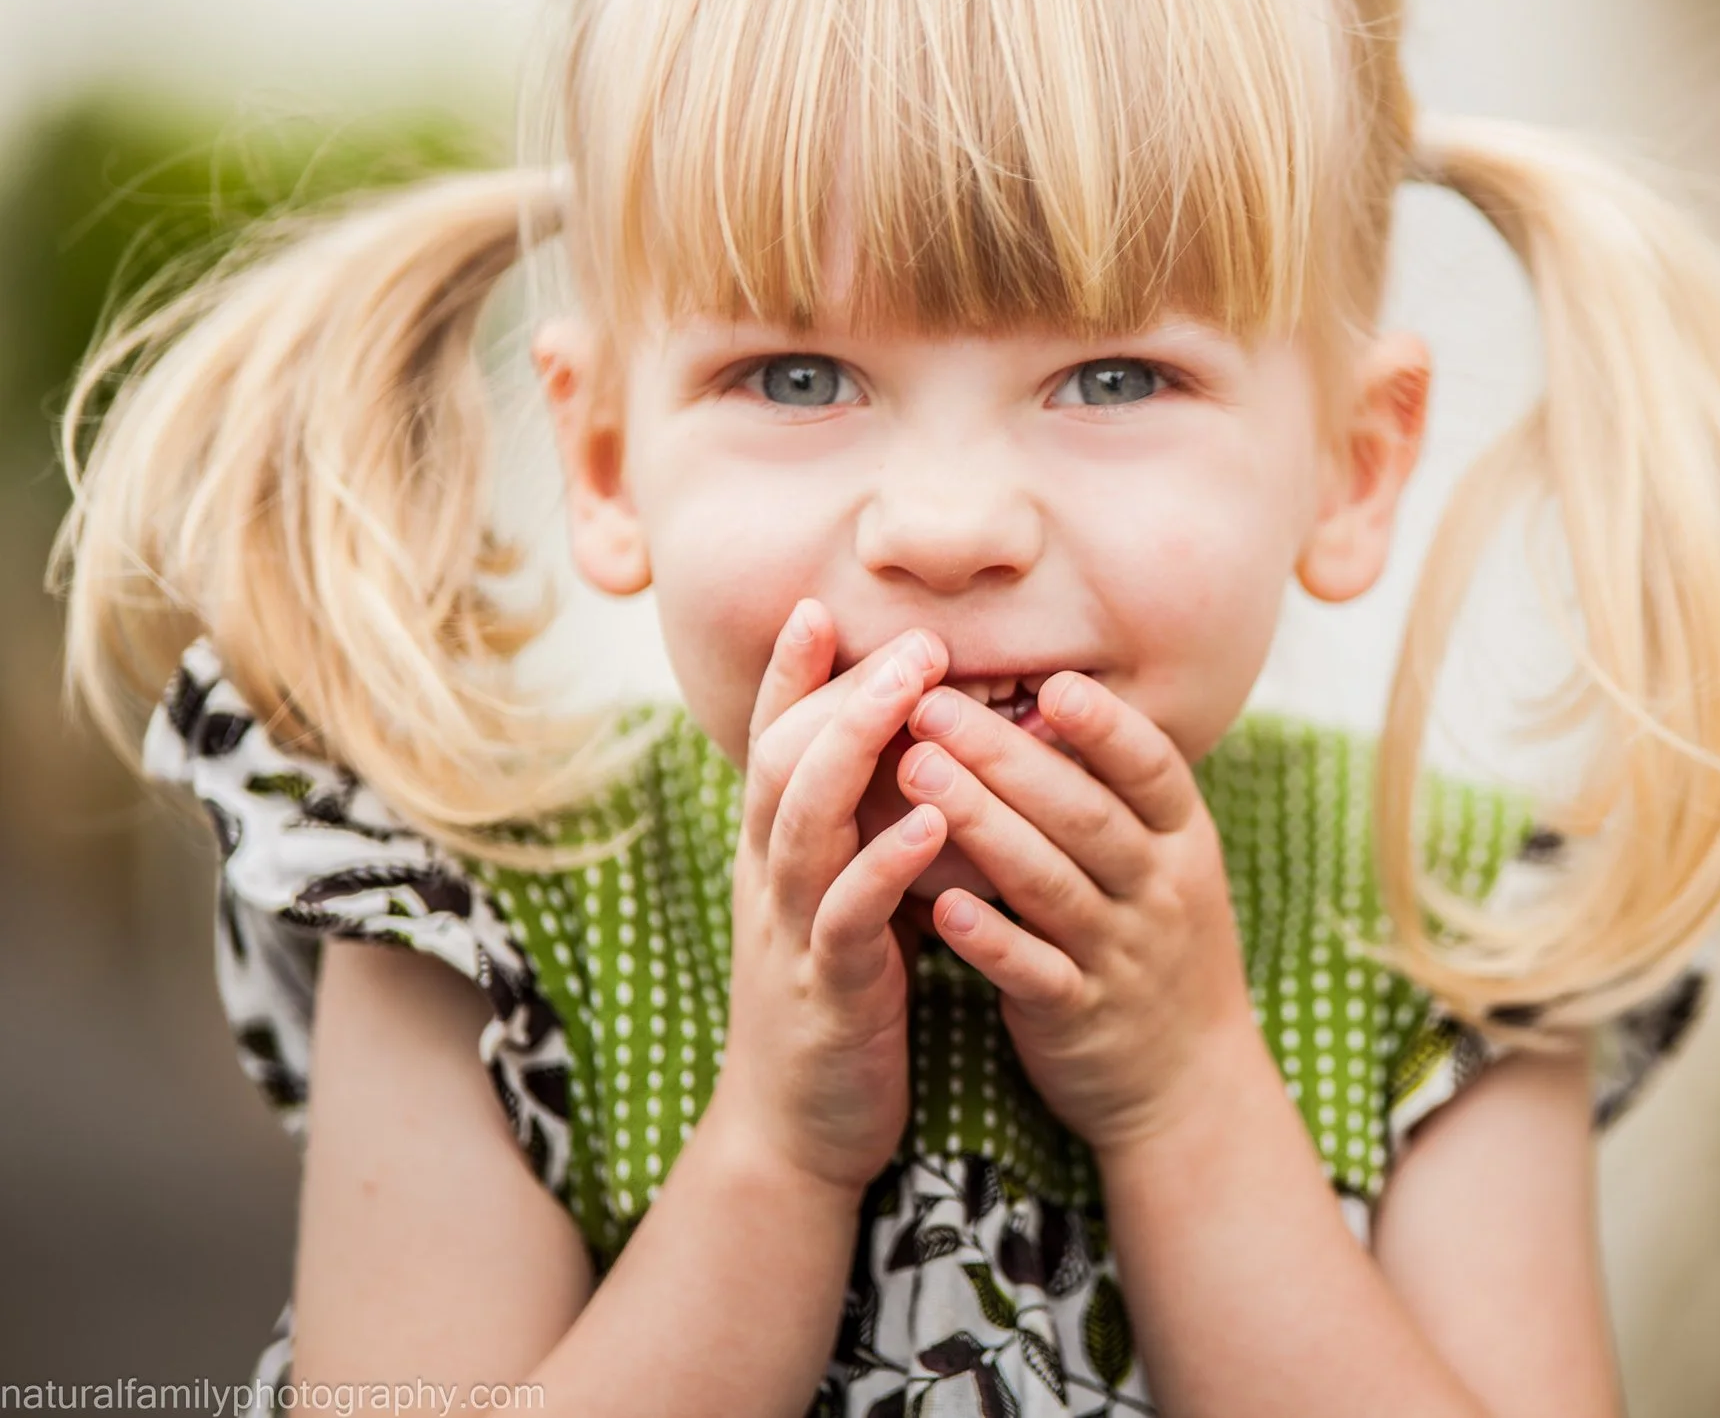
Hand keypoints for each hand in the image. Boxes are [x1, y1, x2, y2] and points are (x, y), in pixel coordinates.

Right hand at [707, 603, 952, 1196]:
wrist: (798, 1133)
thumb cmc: (838, 1003)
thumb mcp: (842, 901)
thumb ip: (862, 830)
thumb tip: (914, 751)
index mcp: (775, 853)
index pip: (771, 741)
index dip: (790, 673)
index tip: (819, 604)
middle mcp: (769, 879)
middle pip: (784, 759)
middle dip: (842, 689)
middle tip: (913, 636)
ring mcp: (788, 932)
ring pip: (803, 820)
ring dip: (857, 748)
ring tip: (916, 692)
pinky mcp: (825, 991)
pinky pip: (847, 915)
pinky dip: (885, 862)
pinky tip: (933, 821)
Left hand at [895, 672, 1259, 1151]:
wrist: (1191, 1084)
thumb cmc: (1157, 947)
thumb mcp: (1164, 863)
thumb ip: (1112, 794)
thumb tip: (1042, 695)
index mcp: (1182, 841)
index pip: (1152, 769)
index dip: (1106, 727)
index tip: (1051, 682)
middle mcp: (1159, 891)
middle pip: (1084, 814)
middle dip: (1006, 757)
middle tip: (932, 708)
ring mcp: (1122, 955)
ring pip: (1050, 883)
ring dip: (982, 825)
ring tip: (915, 773)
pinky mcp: (1079, 1016)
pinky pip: (1033, 972)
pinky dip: (989, 938)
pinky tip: (940, 904)